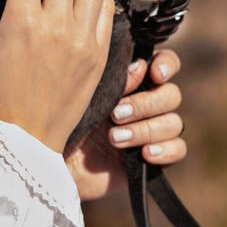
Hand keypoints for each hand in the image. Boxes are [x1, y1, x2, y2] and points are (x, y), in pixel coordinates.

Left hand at [64, 48, 185, 200]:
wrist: (47, 163)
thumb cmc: (59, 121)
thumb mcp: (82, 95)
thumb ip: (112, 78)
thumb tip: (139, 66)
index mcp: (130, 81)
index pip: (164, 64)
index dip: (166, 65)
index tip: (154, 73)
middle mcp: (144, 103)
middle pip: (171, 94)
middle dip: (146, 103)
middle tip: (116, 114)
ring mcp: (150, 131)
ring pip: (174, 122)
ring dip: (147, 128)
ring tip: (115, 138)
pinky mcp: (153, 159)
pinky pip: (178, 149)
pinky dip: (165, 150)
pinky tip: (144, 154)